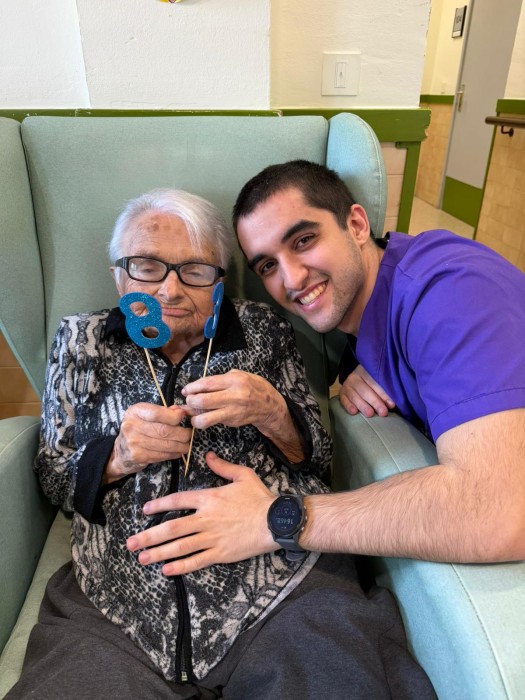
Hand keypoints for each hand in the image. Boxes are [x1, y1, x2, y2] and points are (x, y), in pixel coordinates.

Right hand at [104, 404, 190, 483]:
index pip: (157, 413)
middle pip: (164, 431)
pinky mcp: (138, 456)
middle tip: (189, 434)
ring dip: (181, 446)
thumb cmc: (138, 429)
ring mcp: (134, 442)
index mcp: (135, 412)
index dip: (174, 416)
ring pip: (165, 444)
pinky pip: (162, 455)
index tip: (183, 417)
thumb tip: (181, 411)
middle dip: (182, 433)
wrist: (121, 451)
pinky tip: (178, 451)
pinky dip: (174, 454)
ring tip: (187, 444)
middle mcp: (132, 426)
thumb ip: (163, 411)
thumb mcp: (146, 415)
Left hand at [126, 452, 277, 574]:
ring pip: (180, 546)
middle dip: (149, 536)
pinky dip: (180, 566)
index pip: (178, 500)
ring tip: (141, 558)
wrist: (276, 521)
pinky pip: (197, 561)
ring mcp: (212, 537)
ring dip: (158, 552)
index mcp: (209, 498)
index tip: (145, 510)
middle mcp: (206, 518)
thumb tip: (208, 455)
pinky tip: (166, 570)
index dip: (159, 504)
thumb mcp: (242, 475)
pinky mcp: (221, 553)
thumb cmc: (260, 498)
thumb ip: (222, 466)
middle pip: (172, 528)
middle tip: (131, 543)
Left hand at [182, 369, 279, 431]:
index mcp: (235, 380)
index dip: (193, 387)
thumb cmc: (252, 387)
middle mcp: (234, 396)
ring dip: (194, 417)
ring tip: (193, 413)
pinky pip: (212, 422)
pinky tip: (203, 416)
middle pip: (203, 401)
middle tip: (188, 400)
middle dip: (190, 401)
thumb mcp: (240, 375)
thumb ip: (220, 379)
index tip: (186, 390)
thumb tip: (199, 386)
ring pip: (205, 418)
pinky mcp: (232, 422)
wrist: (269, 406)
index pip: (207, 383)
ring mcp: (233, 411)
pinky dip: (204, 420)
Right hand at [339, 365, 394, 417]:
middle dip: (375, 402)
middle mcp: (355, 376)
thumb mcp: (379, 381)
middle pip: (365, 390)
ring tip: (370, 414)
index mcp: (367, 371)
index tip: (391, 405)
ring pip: (354, 396)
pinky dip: (348, 406)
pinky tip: (354, 412)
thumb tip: (391, 404)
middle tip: (382, 412)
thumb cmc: (374, 382)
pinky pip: (344, 400)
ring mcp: (347, 385)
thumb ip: (385, 390)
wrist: (359, 379)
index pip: (375, 382)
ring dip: (363, 405)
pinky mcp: (341, 393)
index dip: (384, 394)